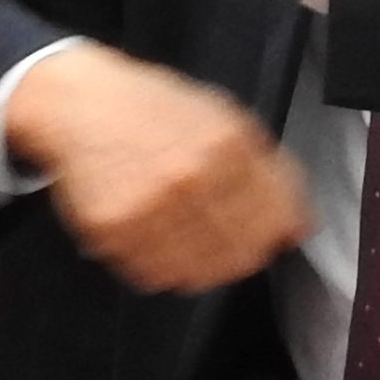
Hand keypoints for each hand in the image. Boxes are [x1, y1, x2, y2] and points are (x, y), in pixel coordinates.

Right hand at [1, 41, 314, 290]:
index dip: (276, 234)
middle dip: (239, 254)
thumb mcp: (222, 118)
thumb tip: (300, 225)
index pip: (275, 220)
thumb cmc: (154, 110)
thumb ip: (267, 169)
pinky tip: (154, 237)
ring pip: (197, 274)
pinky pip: (153, 275)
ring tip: (183, 237)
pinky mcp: (112, 230)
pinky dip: (160, 267)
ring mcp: (149, 207)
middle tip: (220, 238)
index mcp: (226, 145)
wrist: (80, 104)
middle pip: (239, 254)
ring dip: (199, 266)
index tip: (269, 236)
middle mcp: (190, 178)